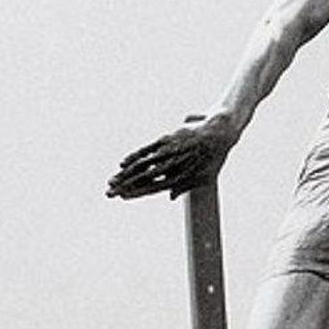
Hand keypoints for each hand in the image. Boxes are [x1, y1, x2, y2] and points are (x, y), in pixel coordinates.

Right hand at [106, 112, 239, 200]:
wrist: (219, 132)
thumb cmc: (214, 157)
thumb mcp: (206, 177)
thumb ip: (187, 186)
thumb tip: (170, 197)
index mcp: (182, 177)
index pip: (154, 188)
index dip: (137, 192)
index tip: (123, 197)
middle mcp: (173, 165)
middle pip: (144, 178)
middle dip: (125, 186)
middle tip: (109, 193)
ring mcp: (168, 151)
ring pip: (142, 164)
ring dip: (125, 173)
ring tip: (111, 181)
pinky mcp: (166, 138)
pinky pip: (147, 149)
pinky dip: (134, 156)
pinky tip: (122, 164)